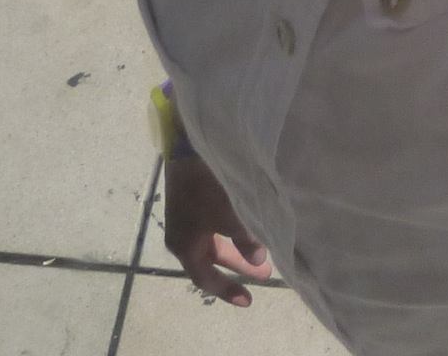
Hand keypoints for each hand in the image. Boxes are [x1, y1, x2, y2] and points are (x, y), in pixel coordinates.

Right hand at [162, 152, 276, 306]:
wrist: (189, 147)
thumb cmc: (208, 188)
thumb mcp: (231, 217)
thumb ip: (246, 241)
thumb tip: (257, 260)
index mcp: (185, 246)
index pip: (205, 278)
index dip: (227, 290)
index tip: (249, 300)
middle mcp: (182, 235)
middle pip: (211, 259)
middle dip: (238, 267)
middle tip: (265, 273)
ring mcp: (185, 216)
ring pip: (213, 241)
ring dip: (236, 248)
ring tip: (261, 250)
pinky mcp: (191, 199)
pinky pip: (212, 226)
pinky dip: (230, 232)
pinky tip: (245, 225)